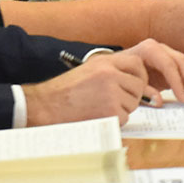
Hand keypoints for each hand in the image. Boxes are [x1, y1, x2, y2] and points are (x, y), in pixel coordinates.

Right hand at [23, 59, 147, 125]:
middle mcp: (110, 74)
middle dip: (130, 96)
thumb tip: (138, 82)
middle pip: (138, 86)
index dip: (139, 75)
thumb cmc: (64, 91)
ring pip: (133, 103)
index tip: (135, 84)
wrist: (44, 106)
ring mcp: (111, 92)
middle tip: (114, 101)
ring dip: (122, 109)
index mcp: (105, 61)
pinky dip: (115, 120)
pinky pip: (125, 117)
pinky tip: (98, 116)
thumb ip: (112, 71)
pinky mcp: (110, 110)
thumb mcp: (89, 70)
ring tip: (101, 108)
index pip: (137, 63)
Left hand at [118, 38, 183, 101]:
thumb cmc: (120, 75)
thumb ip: (143, 92)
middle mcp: (161, 49)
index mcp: (148, 49)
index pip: (167, 64)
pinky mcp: (174, 65)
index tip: (183, 98)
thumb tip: (158, 101)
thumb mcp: (128, 83)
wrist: (115, 70)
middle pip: (182, 62)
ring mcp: (169, 56)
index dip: (177, 82)